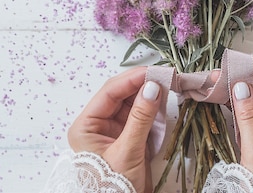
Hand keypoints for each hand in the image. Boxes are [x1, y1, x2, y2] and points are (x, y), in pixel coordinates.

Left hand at [68, 67, 161, 192]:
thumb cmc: (115, 186)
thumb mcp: (127, 152)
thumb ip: (140, 118)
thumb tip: (153, 87)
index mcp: (86, 126)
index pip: (109, 92)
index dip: (131, 79)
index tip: (153, 71)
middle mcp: (97, 124)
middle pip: (120, 94)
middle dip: (141, 83)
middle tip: (164, 74)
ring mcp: (112, 130)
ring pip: (131, 102)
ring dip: (148, 93)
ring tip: (167, 83)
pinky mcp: (127, 137)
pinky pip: (139, 115)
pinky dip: (151, 107)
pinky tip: (162, 99)